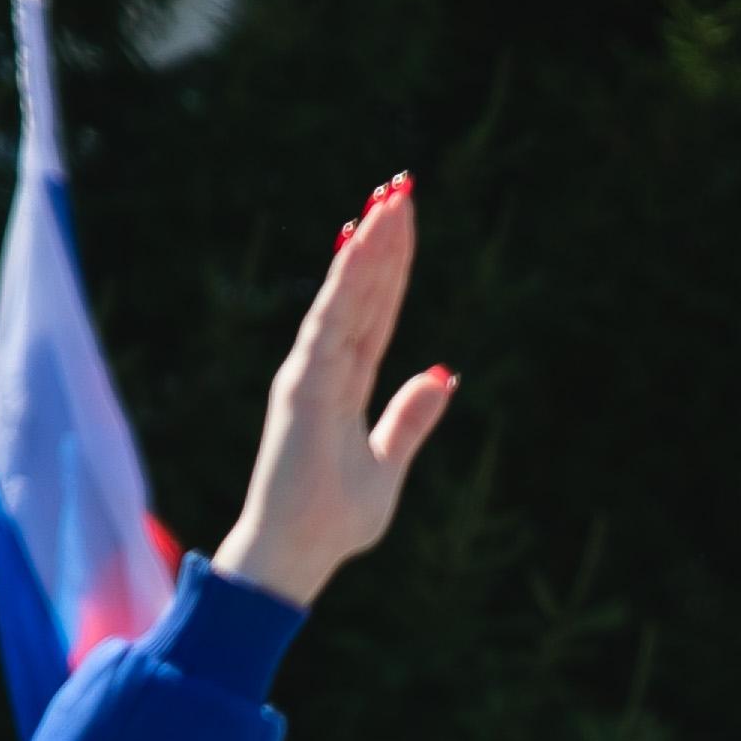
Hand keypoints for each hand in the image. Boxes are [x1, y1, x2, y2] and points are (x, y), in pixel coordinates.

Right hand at [213, 177, 459, 606]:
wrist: (298, 554)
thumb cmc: (335, 519)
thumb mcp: (389, 465)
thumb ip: (410, 419)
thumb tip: (442, 375)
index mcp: (346, 382)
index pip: (377, 312)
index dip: (391, 266)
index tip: (404, 221)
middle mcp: (324, 367)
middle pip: (364, 292)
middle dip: (383, 239)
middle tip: (401, 186)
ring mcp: (311, 372)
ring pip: (348, 296)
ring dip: (370, 247)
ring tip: (389, 200)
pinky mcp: (305, 385)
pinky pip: (333, 322)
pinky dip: (348, 282)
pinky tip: (363, 244)